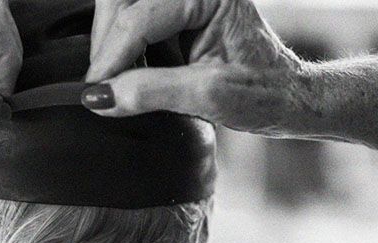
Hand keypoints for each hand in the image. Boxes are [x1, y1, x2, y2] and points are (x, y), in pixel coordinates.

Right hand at [82, 0, 302, 134]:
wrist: (285, 96)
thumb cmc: (262, 93)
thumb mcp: (208, 96)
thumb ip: (151, 92)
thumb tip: (99, 97)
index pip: (140, 17)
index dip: (111, 57)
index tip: (91, 93)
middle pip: (122, 0)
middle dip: (105, 44)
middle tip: (97, 88)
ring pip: (121, 4)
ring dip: (108, 42)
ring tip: (108, 81)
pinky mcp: (176, 12)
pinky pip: (132, 16)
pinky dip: (120, 45)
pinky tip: (121, 72)